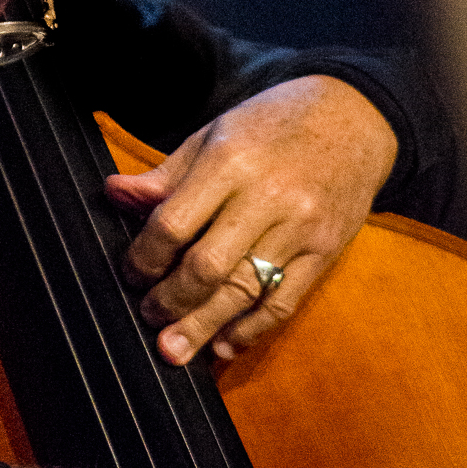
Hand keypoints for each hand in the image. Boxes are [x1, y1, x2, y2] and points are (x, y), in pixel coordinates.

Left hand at [103, 76, 396, 365]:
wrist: (353, 117)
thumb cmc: (272, 124)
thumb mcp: (213, 135)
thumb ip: (165, 175)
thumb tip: (113, 193)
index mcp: (230, 162)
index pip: (175, 223)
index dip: (145, 256)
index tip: (131, 272)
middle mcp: (267, 198)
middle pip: (209, 267)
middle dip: (170, 301)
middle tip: (147, 315)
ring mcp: (301, 228)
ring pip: (245, 292)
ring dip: (203, 326)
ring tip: (173, 349)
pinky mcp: (326, 251)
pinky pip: (284, 302)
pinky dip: (251, 330)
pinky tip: (224, 344)